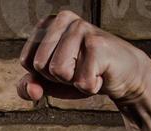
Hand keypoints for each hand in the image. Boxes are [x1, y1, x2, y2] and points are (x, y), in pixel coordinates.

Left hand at [16, 10, 150, 103]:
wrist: (123, 75)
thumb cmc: (84, 73)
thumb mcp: (50, 82)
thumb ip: (29, 87)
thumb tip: (33, 91)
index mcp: (48, 23)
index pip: (27, 61)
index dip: (44, 75)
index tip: (65, 67)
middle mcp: (63, 19)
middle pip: (40, 65)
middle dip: (58, 78)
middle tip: (79, 69)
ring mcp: (81, 28)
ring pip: (58, 71)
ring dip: (75, 81)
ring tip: (90, 70)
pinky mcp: (97, 43)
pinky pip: (80, 81)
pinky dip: (91, 87)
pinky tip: (101, 74)